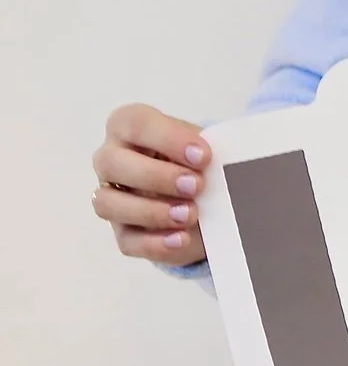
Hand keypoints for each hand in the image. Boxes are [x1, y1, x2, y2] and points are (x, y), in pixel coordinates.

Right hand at [93, 103, 211, 265]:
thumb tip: (223, 167)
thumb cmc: (199, 160)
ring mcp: (112, 197)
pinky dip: (155, 242)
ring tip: (191, 214)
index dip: (167, 139)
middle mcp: (111, 160)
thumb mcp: (205, 149)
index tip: (203, 155)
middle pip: (111, 163)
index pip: (134, 123)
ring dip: (150, 211)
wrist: (206, 194)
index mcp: (129, 128)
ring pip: (108, 203)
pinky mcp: (124, 232)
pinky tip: (182, 239)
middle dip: (155, 176)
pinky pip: (127, 240)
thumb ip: (206, 152)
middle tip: (196, 185)